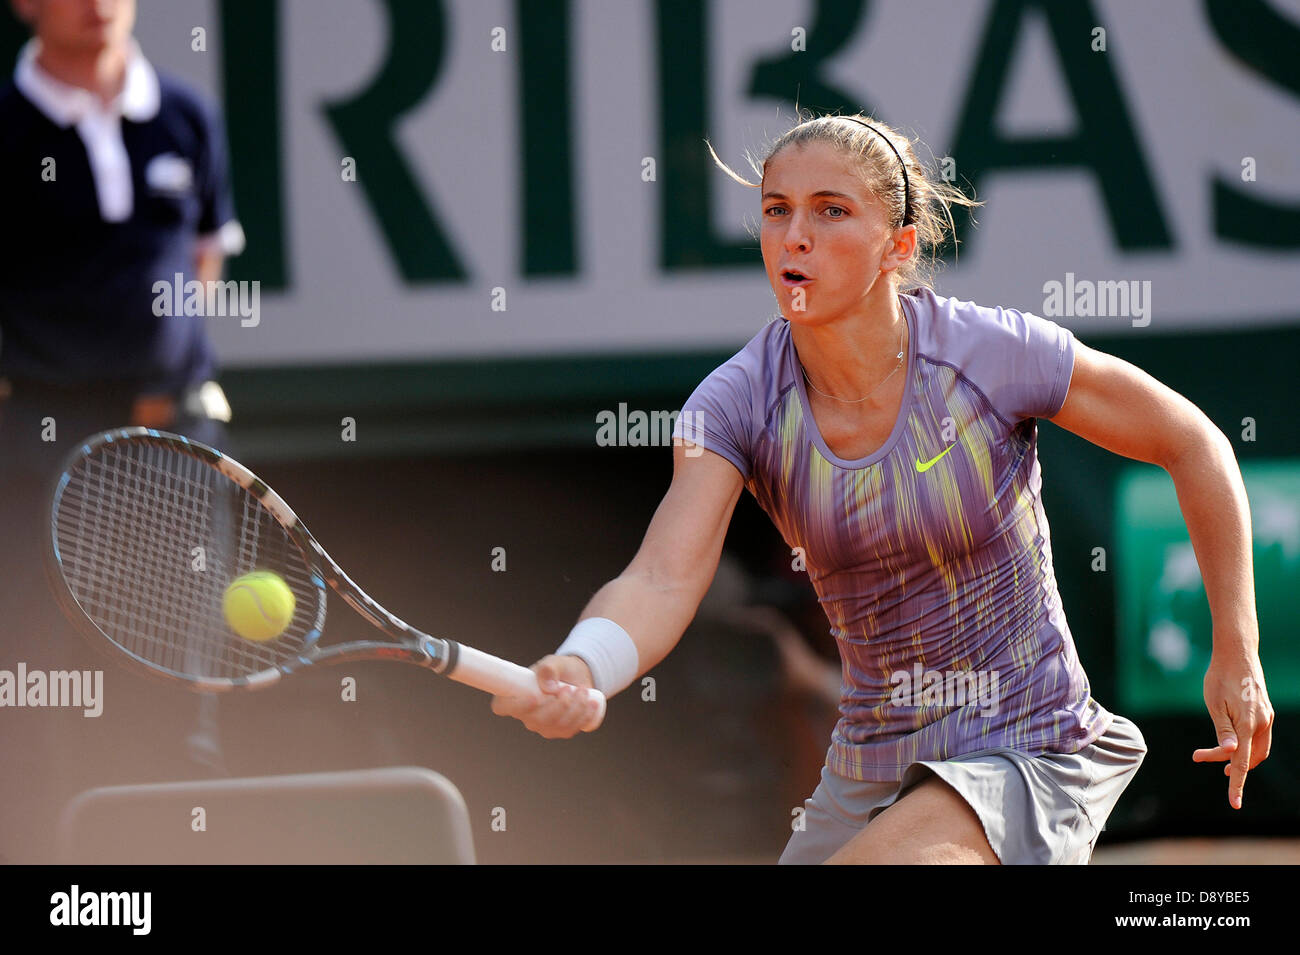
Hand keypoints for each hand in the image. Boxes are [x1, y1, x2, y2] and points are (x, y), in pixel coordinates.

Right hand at [490, 654, 603, 738]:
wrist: (576, 678)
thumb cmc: (558, 669)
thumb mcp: (554, 663)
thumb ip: (549, 668)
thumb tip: (548, 687)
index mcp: (514, 697)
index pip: (502, 707)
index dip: (514, 706)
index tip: (534, 698)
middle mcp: (525, 716)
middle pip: (536, 721)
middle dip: (558, 706)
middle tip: (570, 689)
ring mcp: (543, 726)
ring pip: (556, 726)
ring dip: (574, 709)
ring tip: (583, 690)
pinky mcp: (560, 731)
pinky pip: (570, 729)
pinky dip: (583, 716)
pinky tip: (591, 704)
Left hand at [1192, 651, 1274, 808]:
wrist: (1237, 653)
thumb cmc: (1220, 677)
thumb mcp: (1215, 704)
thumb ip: (1223, 730)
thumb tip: (1229, 754)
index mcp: (1250, 724)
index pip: (1243, 762)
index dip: (1237, 784)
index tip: (1234, 803)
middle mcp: (1263, 723)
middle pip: (1250, 757)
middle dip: (1230, 765)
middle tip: (1200, 756)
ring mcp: (1267, 717)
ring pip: (1257, 749)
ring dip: (1239, 756)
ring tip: (1217, 757)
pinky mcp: (1265, 711)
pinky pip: (1258, 737)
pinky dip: (1245, 744)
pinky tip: (1229, 741)